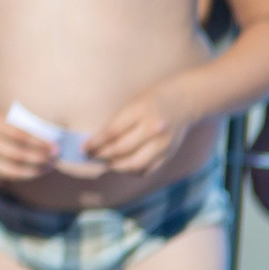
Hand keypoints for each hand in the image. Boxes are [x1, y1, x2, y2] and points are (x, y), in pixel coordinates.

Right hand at [0, 104, 61, 184]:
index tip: (56, 147)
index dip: (41, 144)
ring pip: (10, 172)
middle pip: (18, 156)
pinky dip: (16, 177)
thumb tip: (46, 142)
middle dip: (40, 159)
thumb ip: (17, 127)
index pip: (22, 136)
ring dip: (32, 172)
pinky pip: (0, 178)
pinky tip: (28, 173)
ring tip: (45, 168)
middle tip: (54, 159)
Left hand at [85, 86, 199, 175]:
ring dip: (115, 166)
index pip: (113, 132)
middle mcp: (154, 128)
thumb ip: (118, 120)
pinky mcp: (169, 154)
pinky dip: (131, 171)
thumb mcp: (133, 102)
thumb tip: (96, 142)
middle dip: (101, 155)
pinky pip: (147, 169)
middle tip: (90, 155)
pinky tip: (121, 166)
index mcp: (141, 110)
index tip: (83, 147)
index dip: (95, 142)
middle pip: (122, 149)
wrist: (185, 100)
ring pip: (134, 164)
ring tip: (104, 163)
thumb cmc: (152, 98)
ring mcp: (163, 144)